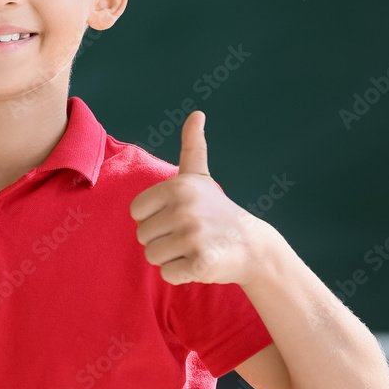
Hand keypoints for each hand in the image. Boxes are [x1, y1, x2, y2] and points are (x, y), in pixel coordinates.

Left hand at [129, 111, 265, 285]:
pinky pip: (168, 274)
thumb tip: (197, 113)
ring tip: (194, 247)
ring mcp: (193, 236)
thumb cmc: (217, 211)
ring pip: (152, 257)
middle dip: (162, 240)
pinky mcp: (200, 262)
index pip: (136, 212)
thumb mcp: (200, 176)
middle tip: (189, 235)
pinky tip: (200, 262)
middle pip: (142, 236)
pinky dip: (182, 274)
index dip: (153, 218)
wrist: (253, 247)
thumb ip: (192, 146)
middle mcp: (184, 209)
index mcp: (177, 187)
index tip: (177, 216)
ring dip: (171, 258)